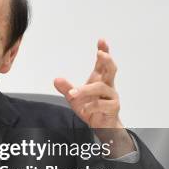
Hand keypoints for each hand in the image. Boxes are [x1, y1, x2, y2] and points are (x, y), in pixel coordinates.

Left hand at [54, 39, 133, 156]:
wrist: (103, 127)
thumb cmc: (91, 109)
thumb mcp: (75, 98)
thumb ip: (67, 88)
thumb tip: (56, 79)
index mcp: (100, 80)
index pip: (103, 64)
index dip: (104, 51)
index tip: (101, 40)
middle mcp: (108, 86)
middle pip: (111, 69)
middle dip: (107, 60)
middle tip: (100, 54)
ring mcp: (112, 96)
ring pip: (101, 88)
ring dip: (85, 90)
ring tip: (73, 95)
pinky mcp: (113, 108)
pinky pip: (101, 104)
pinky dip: (90, 106)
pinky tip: (84, 110)